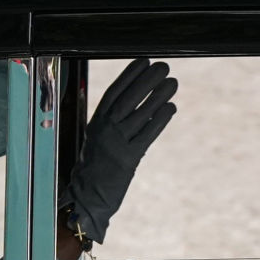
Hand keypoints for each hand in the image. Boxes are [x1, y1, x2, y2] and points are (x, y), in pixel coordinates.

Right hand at [61, 58, 177, 243]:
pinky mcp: (129, 159)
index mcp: (95, 123)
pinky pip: (147, 135)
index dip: (129, 75)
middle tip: (164, 66)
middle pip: (128, 99)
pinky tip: (170, 108)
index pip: (113, 93)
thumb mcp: (97, 139)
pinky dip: (159, 120)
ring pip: (141, 114)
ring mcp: (117, 145)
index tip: (144, 61)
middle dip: (146, 80)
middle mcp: (105, 131)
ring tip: (172, 82)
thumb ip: (112, 121)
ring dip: (158, 96)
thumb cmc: (94, 167)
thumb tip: (138, 100)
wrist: (86, 197)